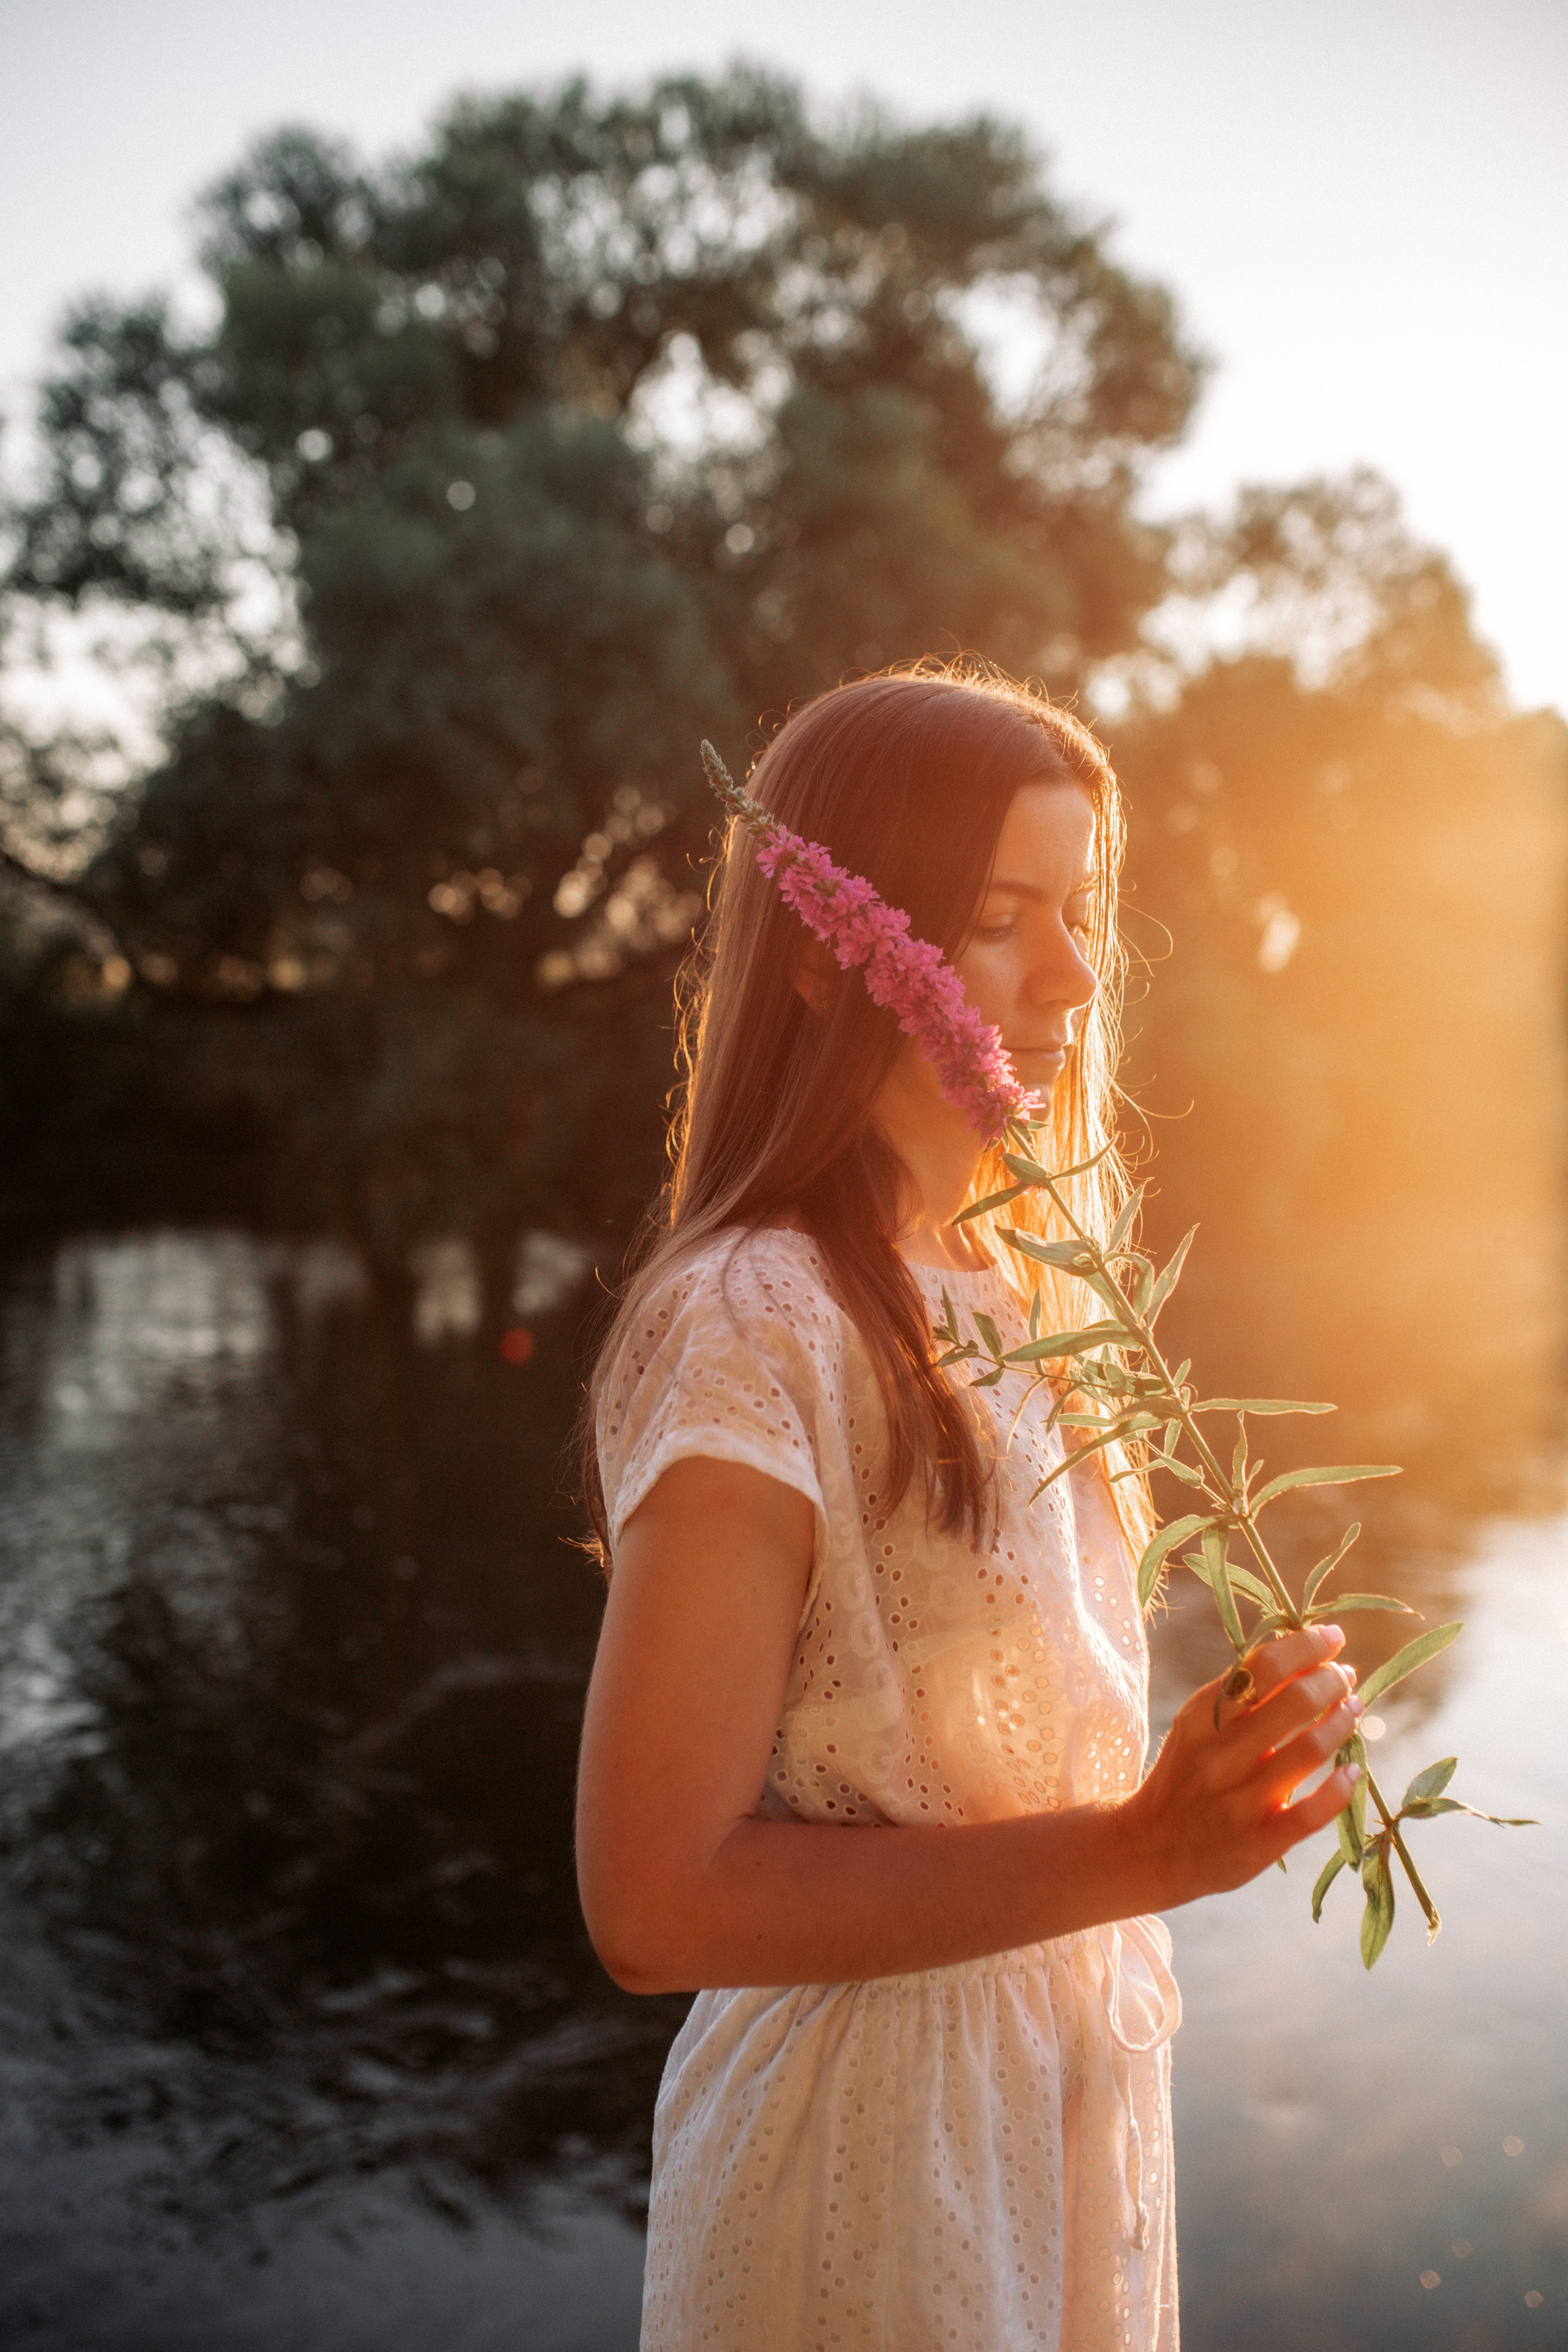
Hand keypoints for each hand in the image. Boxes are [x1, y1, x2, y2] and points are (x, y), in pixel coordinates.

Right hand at [1122, 1622, 1362, 1909]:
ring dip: (1342, 1723)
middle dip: (1330, 1682)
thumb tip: (1304, 1657)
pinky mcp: (1259, 1842)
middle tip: (1344, 1677)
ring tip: (1355, 1709)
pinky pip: (1312, 1812)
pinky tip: (1353, 1769)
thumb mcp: (1197, 1728)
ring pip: (1309, 1751)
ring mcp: (1239, 1801)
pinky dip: (1340, 1787)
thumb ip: (1240, 1696)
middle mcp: (1218, 1756)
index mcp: (1200, 1719)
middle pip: (1293, 1703)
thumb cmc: (1186, 1776)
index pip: (1261, 1667)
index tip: (1332, 1636)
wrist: (1150, 1848)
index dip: (1305, 1646)